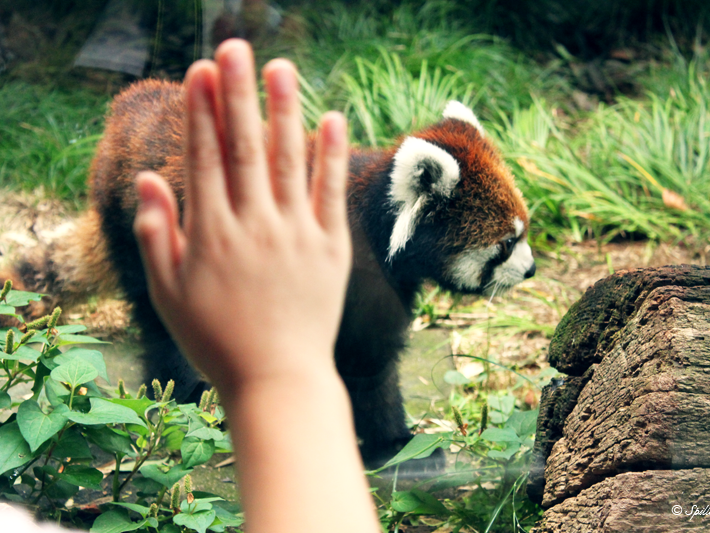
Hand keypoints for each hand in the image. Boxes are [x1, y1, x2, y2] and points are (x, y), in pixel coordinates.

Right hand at [133, 39, 350, 396]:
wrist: (278, 379)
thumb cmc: (216, 339)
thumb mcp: (169, 294)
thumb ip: (157, 234)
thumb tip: (148, 178)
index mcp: (212, 235)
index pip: (205, 159)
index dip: (202, 113)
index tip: (201, 72)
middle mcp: (255, 226)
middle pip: (246, 149)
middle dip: (239, 95)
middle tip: (236, 47)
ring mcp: (297, 235)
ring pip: (291, 162)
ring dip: (285, 111)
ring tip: (282, 67)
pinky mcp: (331, 249)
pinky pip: (331, 194)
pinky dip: (332, 156)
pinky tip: (332, 118)